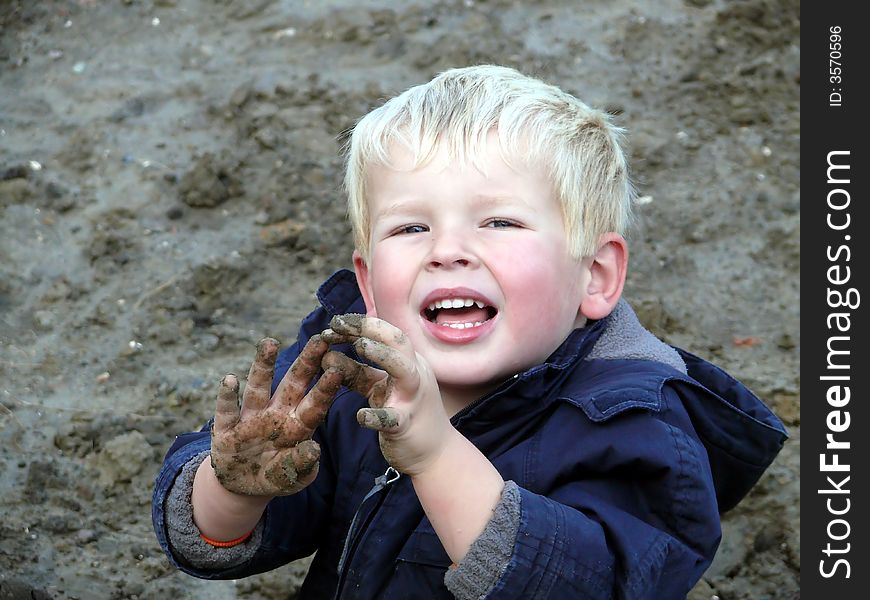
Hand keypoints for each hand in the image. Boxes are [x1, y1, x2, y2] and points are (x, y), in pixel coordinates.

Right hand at [209, 335, 342, 496]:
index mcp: (298, 426)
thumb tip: (313, 449)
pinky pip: (226, 410)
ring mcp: (251, 419)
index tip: (339, 369)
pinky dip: (227, 396)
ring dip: (262, 366)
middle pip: (292, 384)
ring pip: (258, 388)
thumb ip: (303, 465)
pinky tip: (229, 380)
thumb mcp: (293, 478)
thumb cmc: (276, 476)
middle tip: (320, 339)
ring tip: (269, 343)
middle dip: (305, 362)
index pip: (315, 404)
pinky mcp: (226, 429)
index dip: (326, 388)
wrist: (241, 487)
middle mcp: (276, 415)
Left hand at [321, 314, 451, 475]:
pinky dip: (377, 416)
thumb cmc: (405, 412)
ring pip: (404, 371)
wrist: (436, 452)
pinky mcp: (407, 426)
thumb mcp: (377, 388)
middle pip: (399, 342)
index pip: (387, 335)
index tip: (334, 321)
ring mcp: (413, 399)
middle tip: (338, 323)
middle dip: (371, 328)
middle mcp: (415, 375)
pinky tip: (361, 416)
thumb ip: (355, 371)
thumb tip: (326, 355)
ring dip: (384, 356)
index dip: (361, 325)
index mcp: (409, 362)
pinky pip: (393, 419)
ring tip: (360, 346)